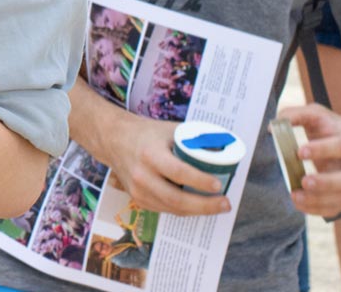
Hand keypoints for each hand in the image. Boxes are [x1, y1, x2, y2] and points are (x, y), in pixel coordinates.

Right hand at [88, 110, 231, 215]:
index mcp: (149, 154)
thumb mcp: (170, 130)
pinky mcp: (138, 199)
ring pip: (172, 208)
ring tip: (218, 206)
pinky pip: (166, 210)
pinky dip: (184, 210)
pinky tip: (198, 206)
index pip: (177, 172)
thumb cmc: (147, 134)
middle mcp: (141, 175)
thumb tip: (227, 147)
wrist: (113, 141)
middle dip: (204, 205)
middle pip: (176, 198)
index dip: (199, 181)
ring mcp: (137, 190)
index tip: (218, 185)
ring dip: (198, 210)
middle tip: (225, 203)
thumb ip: (195, 139)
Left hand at [279, 103, 340, 216]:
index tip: (299, 152)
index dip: (324, 150)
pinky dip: (317, 209)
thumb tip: (272, 128)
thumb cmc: (329, 128)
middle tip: (304, 181)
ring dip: (319, 199)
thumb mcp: (316, 114)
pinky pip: (336, 207)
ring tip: (295, 196)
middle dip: (329, 182)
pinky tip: (299, 204)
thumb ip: (295, 115)